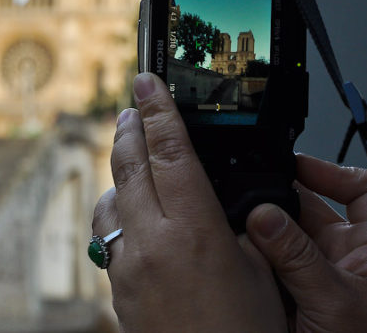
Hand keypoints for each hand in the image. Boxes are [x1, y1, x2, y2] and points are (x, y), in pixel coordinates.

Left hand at [92, 73, 286, 331]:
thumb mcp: (260, 272)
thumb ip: (241, 226)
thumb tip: (226, 196)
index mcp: (193, 231)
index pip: (169, 151)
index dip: (159, 110)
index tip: (148, 82)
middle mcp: (151, 241)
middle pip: (130, 164)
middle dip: (131, 128)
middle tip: (133, 106)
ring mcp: (126, 263)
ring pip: (111, 195)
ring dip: (120, 167)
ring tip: (131, 149)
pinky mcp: (115, 283)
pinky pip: (106, 231)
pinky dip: (115, 207)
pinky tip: (126, 205)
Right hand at [246, 154, 366, 332]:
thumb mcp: (335, 303)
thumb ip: (299, 259)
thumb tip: (265, 215)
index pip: (364, 190)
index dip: (334, 171)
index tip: (297, 167)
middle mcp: (345, 256)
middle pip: (312, 207)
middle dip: (280, 201)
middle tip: (250, 195)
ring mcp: (316, 272)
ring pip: (283, 232)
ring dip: (261, 228)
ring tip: (239, 225)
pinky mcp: (289, 290)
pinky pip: (266, 259)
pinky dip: (250, 252)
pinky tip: (236, 251)